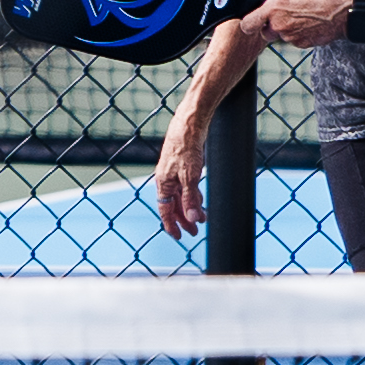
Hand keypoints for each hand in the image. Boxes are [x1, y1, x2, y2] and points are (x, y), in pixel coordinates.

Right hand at [151, 115, 210, 239]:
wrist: (188, 127)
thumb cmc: (186, 149)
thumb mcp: (190, 177)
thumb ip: (190, 198)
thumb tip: (191, 218)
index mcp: (163, 184)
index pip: (165, 210)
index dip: (171, 225)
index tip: (179, 237)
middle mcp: (166, 181)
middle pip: (173, 206)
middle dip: (184, 220)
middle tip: (195, 232)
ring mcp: (173, 174)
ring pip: (180, 197)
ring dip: (189, 208)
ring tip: (202, 218)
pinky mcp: (182, 168)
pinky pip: (185, 188)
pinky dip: (192, 196)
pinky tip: (199, 200)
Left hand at [255, 0, 355, 46]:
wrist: (344, 10)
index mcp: (274, 8)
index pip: (247, 24)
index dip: (249, 24)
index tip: (253, 22)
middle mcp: (279, 25)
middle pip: (265, 33)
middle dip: (271, 27)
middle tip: (285, 16)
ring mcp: (291, 37)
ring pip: (282, 37)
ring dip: (288, 29)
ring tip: (303, 17)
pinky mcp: (302, 44)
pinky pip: (295, 41)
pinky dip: (300, 34)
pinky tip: (310, 24)